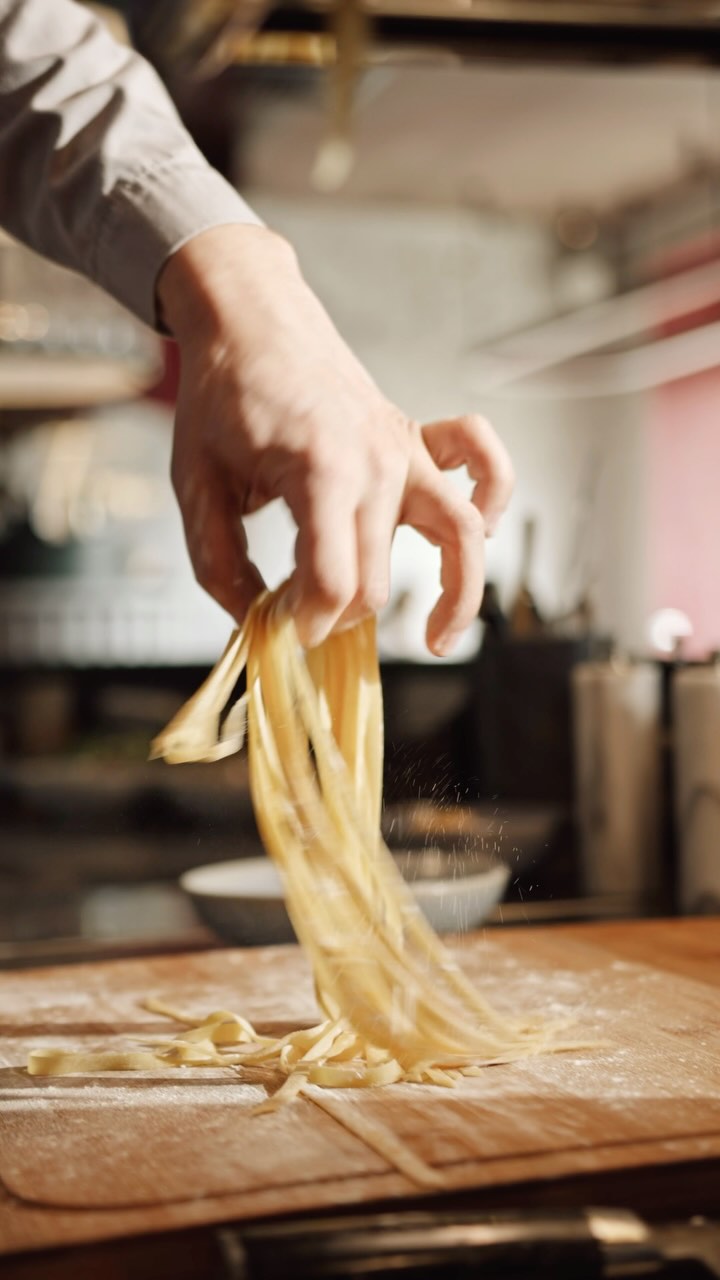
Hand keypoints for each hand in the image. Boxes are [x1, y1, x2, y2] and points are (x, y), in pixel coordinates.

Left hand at [157, 225, 513, 655]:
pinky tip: (478, 534)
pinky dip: (494, 497)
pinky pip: (484, 463)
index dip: (307, 622)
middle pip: (375, 579)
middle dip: (337, 617)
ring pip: (462, 535)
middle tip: (299, 617)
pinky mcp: (417, 438)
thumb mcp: (196, 484)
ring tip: (436, 641)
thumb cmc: (222, 396)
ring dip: (458, 595)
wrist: (252, 319)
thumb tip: (252, 619)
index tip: (281, 626)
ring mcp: (405, 451)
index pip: (333, 582)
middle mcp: (377, 463)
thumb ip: (218, 563)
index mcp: (319, 472)